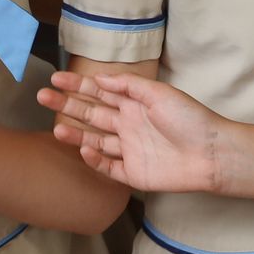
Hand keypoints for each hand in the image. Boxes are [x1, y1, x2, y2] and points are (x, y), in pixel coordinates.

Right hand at [39, 69, 226, 193]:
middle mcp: (128, 126)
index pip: (99, 93)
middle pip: (91, 115)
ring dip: (76, 134)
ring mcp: (129, 150)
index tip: (55, 79)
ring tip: (56, 128)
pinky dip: (96, 159)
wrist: (211, 152)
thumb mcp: (159, 93)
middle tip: (42, 97)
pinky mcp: (133, 174)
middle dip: (67, 105)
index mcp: (134, 105)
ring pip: (95, 141)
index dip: (77, 85)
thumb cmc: (190, 119)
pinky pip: (108, 167)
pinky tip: (85, 149)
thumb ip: (128, 86)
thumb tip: (99, 79)